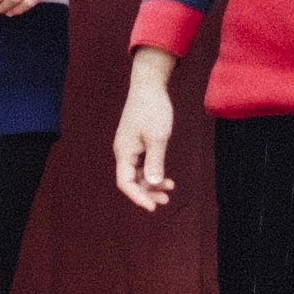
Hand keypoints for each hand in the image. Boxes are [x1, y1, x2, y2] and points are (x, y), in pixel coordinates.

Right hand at [114, 57, 176, 211]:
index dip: (138, 197)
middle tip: (165, 201)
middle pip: (131, 181)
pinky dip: (153, 172)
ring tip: (169, 189)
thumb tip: (153, 183)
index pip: (125, 183)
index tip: (152, 207)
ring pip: (138, 173)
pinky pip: (142, 164)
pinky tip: (166, 178)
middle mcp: (124, 152)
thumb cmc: (153, 109)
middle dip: (146, 193)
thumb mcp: (158, 137)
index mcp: (124, 152)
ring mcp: (130, 147)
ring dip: (152, 183)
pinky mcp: (138, 143)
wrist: (150, 85)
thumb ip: (155, 161)